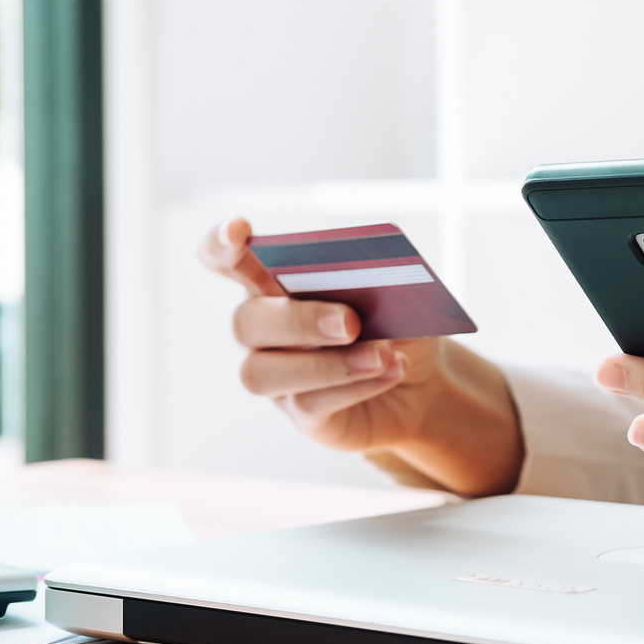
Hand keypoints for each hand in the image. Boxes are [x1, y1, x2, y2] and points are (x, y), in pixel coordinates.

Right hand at [200, 217, 523, 495]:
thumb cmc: (396, 323)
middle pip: (246, 321)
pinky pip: (309, 402)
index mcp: (274, 282)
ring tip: (382, 354)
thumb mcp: (394, 292)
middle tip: (351, 322)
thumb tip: (366, 271)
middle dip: (296, 320)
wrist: (422, 380)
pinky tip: (393, 369)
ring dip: (327, 363)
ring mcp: (277, 376)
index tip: (239, 230)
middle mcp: (264, 330)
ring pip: (264, 372)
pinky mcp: (301, 413)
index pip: (224, 257)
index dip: (220, 243)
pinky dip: (356, 385)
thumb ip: (370, 275)